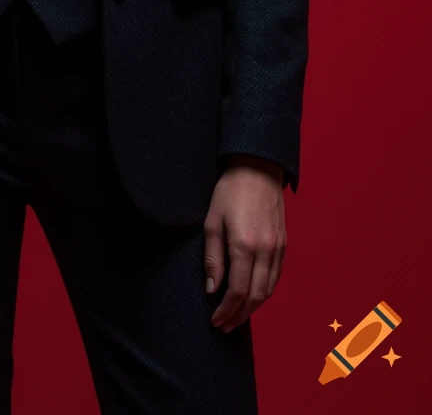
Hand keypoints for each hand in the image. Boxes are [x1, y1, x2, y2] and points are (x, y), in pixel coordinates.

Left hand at [203, 155, 285, 332]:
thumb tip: (212, 289)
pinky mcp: (283, 244)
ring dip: (253, 308)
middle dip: (239, 315)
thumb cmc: (230, 191)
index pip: (237, 292)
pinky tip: (252, 295)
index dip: (226, 311)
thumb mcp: (212, 221)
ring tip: (237, 316)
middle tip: (225, 326)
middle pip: (255, 297)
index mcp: (244, 246)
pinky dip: (264, 292)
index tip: (215, 320)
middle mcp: (265, 251)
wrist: (258, 169)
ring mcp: (277, 248)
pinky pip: (276, 277)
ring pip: (268, 290)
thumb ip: (213, 258)